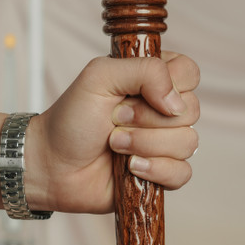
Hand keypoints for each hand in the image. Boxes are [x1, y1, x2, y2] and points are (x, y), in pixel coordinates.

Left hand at [25, 52, 199, 213]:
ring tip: (114, 144)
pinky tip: (129, 167)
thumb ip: (144, 71)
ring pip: (188, 143)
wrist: (52, 165)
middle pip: (192, 110)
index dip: (170, 85)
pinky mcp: (162, 173)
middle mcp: (162, 109)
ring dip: (145, 144)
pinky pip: (182, 173)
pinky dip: (154, 170)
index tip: (135, 94)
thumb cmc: (70, 119)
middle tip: (115, 119)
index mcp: (151, 79)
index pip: (189, 72)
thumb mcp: (99, 77)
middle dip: (147, 119)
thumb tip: (177, 101)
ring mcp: (164, 142)